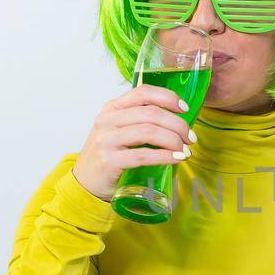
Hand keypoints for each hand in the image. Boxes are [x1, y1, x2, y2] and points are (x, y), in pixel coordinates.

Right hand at [72, 85, 195, 199]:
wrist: (85, 183)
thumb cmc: (109, 155)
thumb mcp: (119, 131)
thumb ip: (141, 121)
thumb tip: (178, 121)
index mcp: (112, 108)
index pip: (143, 92)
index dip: (168, 97)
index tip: (185, 108)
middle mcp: (107, 120)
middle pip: (151, 113)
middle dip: (177, 124)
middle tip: (190, 137)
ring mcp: (106, 140)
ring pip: (149, 131)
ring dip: (173, 140)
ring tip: (185, 150)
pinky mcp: (108, 161)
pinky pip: (142, 155)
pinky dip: (165, 156)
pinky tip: (177, 159)